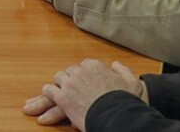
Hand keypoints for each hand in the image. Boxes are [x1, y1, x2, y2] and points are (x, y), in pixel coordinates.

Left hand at [25, 60, 144, 129]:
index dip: (83, 74)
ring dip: (58, 84)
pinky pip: (49, 90)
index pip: (84, 66)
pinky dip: (48, 93)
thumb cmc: (125, 100)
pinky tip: (48, 96)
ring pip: (58, 78)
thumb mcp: (131, 82)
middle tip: (69, 87)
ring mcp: (69, 84)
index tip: (83, 80)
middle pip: (70, 71)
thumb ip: (123, 70)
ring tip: (57, 91)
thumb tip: (115, 65)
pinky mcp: (62, 97)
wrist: (116, 115)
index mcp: (94, 66)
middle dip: (70, 79)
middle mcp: (80, 72)